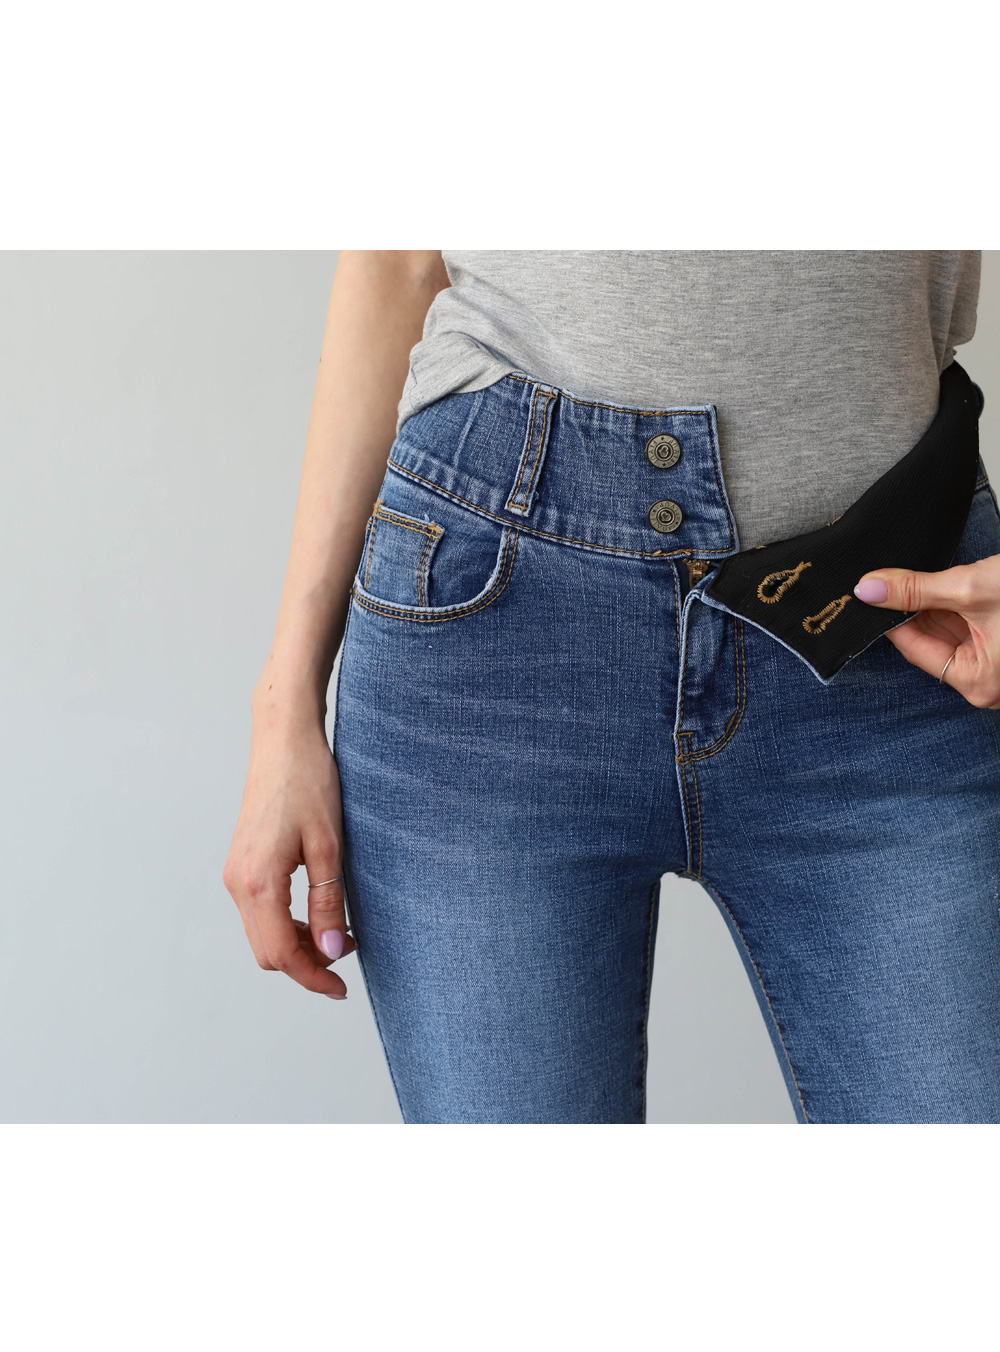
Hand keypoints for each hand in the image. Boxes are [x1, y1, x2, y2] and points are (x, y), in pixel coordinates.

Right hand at [223, 715, 356, 998]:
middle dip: (306, 964)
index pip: (281, 953)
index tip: (342, 988)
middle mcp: (238, 883)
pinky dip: (286, 924)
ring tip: (340, 933)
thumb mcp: (329, 846)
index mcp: (258, 882)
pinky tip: (317, 912)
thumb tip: (333, 952)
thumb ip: (329, 903)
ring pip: (262, 934)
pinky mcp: (242, 864)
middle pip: (267, 952)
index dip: (313, 977)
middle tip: (349, 954)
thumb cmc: (309, 783)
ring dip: (297, 944)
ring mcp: (236, 874)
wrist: (283, 740)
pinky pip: (259, 912)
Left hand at [854, 555, 999, 708]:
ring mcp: (994, 665)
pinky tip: (932, 585)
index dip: (889, 620)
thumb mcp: (970, 589)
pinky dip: (948, 608)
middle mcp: (985, 682)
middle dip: (908, 612)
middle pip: (929, 643)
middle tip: (880, 583)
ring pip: (946, 634)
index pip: (914, 650)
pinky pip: (964, 629)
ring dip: (928, 607)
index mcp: (977, 683)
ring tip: (905, 580)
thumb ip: (917, 589)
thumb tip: (869, 589)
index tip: (867, 595)